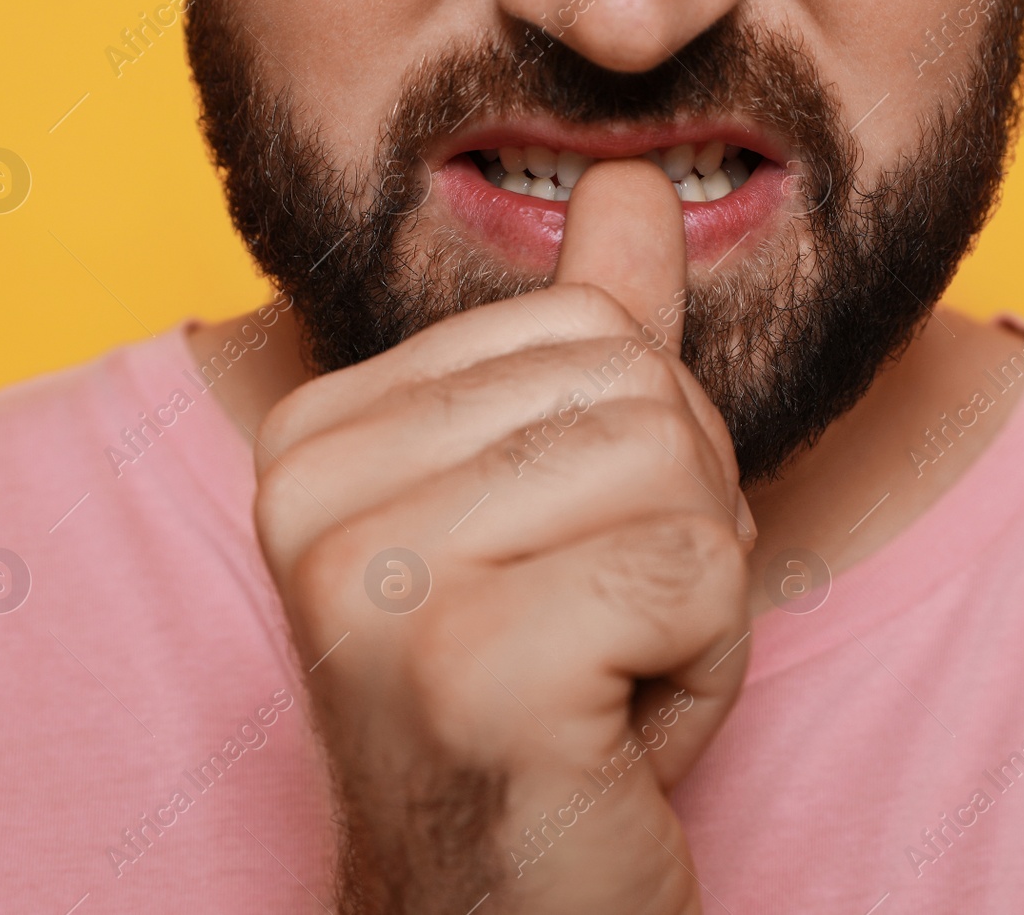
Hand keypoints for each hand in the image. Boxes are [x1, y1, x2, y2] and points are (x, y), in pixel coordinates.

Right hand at [254, 159, 752, 913]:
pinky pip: (699, 574)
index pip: (584, 327)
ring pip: (679, 471)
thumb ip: (587, 341)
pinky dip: (706, 663)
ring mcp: (380, 575)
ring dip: (696, 595)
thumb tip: (631, 181)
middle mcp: (317, 488)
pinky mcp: (472, 661)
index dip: (636, 455)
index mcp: (318, 434)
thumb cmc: (538, 704)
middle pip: (639, 390)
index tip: (563, 571)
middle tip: (598, 637)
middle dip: (677, 522)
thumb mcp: (558, 503)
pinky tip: (617, 731)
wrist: (492, 912)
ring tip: (606, 678)